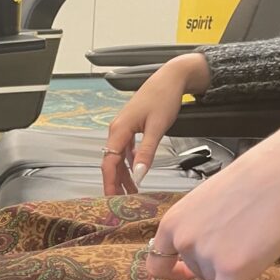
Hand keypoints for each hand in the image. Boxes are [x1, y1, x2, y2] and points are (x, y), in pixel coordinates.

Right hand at [101, 53, 211, 194]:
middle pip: (111, 162)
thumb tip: (139, 175)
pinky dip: (130, 163)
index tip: (112, 198)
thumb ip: (147, 152)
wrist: (170, 78)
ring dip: (124, 175)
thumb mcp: (157, 128)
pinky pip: (125, 150)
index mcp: (119, 130)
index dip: (109, 182)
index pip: (109, 162)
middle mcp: (116, 130)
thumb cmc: (163, 97)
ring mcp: (122, 129)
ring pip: (118, 158)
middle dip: (116, 183)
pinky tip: (136, 171)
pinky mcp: (130, 128)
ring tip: (132, 191)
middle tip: (122, 201)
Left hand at [147, 122, 279, 279]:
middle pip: (194, 272)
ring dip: (231, 275)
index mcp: (173, 221)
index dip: (173, 270)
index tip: (184, 272)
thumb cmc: (255, 179)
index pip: (157, 260)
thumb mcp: (209, 201)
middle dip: (214, 266)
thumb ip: (197, 226)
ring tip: (253, 248)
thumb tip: (200, 249)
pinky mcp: (231, 269)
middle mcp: (183, 240)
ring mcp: (205, 256)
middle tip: (240, 246)